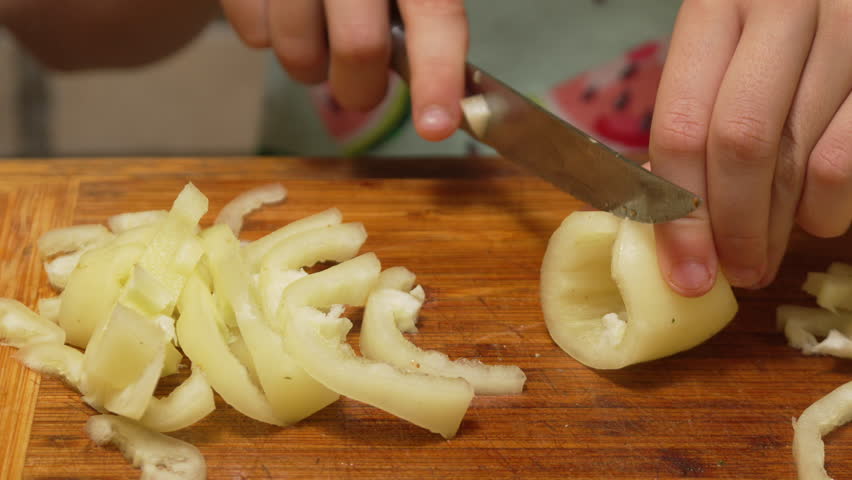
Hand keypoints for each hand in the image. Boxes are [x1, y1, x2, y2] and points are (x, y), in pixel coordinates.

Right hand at [220, 0, 467, 140]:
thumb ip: (423, 26)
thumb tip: (439, 109)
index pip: (436, 15)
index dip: (438, 75)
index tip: (435, 127)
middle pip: (359, 48)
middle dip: (361, 89)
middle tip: (361, 84)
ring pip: (300, 53)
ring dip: (310, 67)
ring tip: (315, 34)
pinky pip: (255, 35)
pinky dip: (268, 37)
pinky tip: (280, 9)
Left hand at [650, 0, 851, 295]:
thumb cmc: (764, 37)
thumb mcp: (718, 55)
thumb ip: (693, 119)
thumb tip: (669, 221)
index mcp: (716, 6)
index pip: (682, 124)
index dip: (678, 212)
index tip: (685, 270)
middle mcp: (782, 10)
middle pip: (741, 144)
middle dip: (732, 228)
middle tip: (732, 273)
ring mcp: (845, 30)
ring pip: (800, 160)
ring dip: (775, 229)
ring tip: (761, 256)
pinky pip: (844, 161)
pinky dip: (825, 208)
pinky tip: (811, 216)